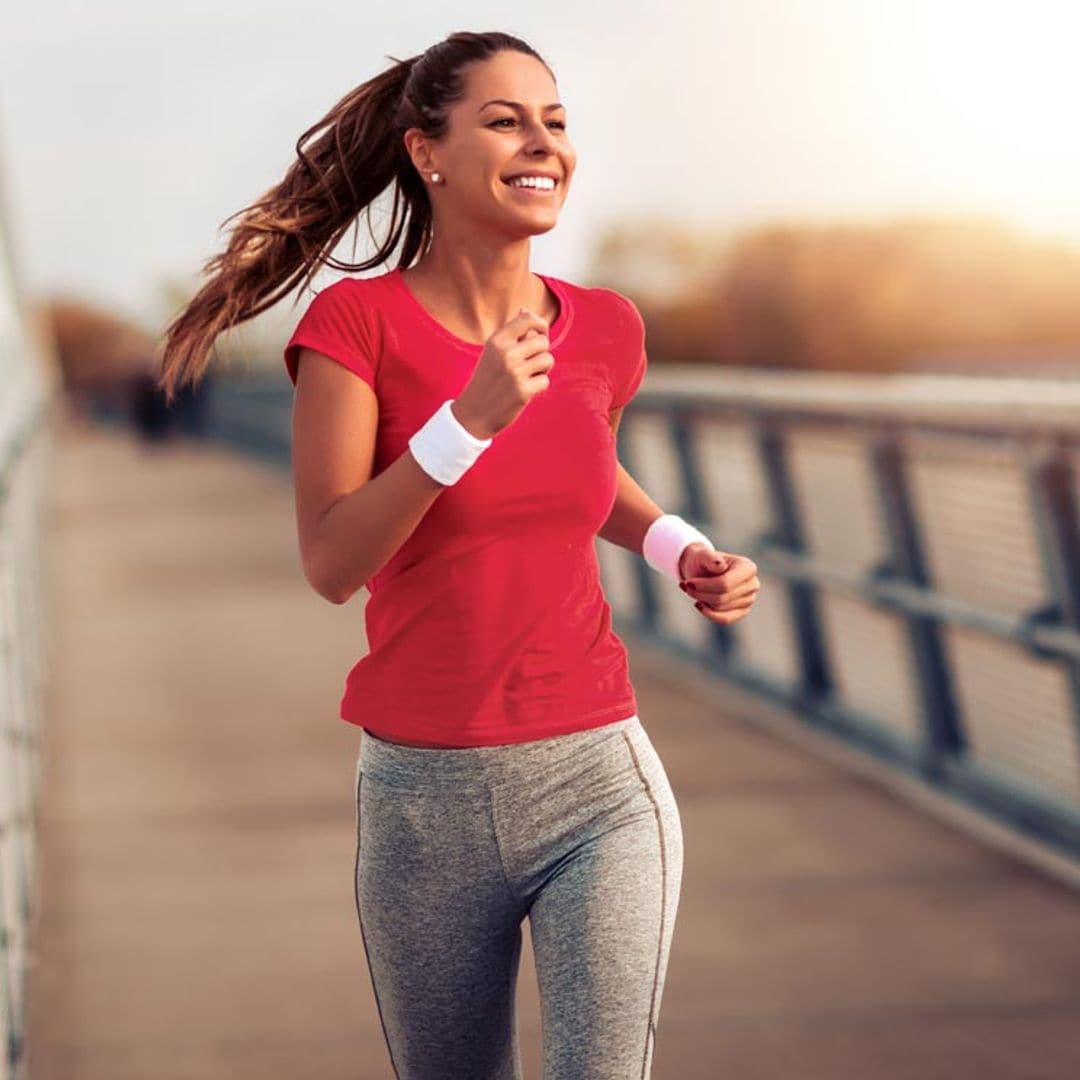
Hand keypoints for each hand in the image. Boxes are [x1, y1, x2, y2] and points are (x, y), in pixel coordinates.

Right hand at [452, 308, 553, 438]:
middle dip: (542, 353)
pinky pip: (545, 381)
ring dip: (543, 370)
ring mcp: (514, 372)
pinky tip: (525, 391)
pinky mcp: (523, 391)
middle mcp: (506, 353)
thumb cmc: (487, 380)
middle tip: (530, 365)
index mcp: (497, 341)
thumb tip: (526, 310)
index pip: (528, 318)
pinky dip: (539, 387)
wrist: (473, 413)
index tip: (540, 334)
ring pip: (548, 360)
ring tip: (528, 377)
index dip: (541, 325)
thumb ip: (512, 334)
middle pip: (543, 341)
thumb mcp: (493, 353)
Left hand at [677, 542, 759, 624]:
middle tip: (685, 585)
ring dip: (702, 600)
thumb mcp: (703, 555)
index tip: (686, 582)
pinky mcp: (742, 611)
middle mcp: (753, 584)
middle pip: (722, 597)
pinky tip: (699, 604)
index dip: (704, 586)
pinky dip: (709, 614)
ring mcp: (749, 599)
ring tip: (691, 590)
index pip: (725, 584)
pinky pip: (726, 619)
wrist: (703, 569)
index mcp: (748, 568)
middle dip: (700, 593)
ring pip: (721, 608)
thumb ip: (711, 559)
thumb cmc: (703, 561)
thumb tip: (720, 565)